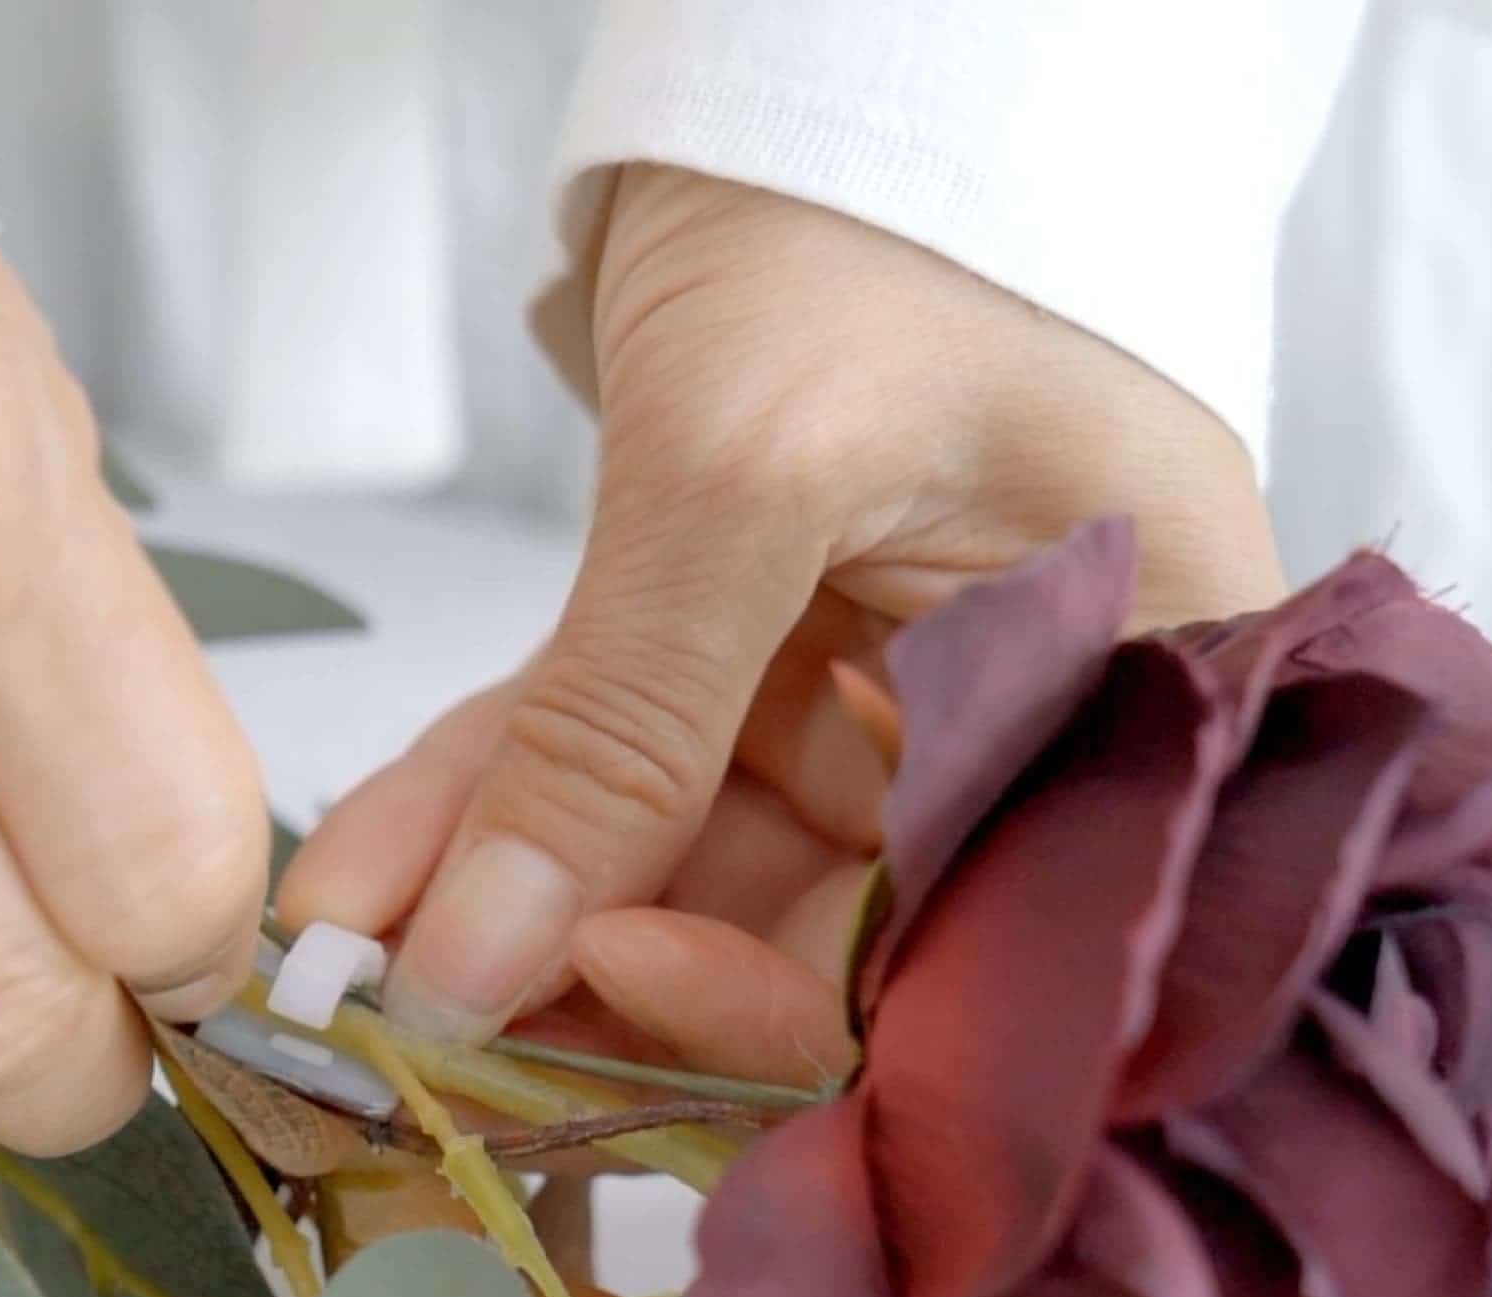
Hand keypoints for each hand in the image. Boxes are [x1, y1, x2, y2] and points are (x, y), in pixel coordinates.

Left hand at [281, 166, 1284, 1043]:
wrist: (813, 47)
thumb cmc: (870, 214)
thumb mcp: (744, 472)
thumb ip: (620, 736)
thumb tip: (477, 974)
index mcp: (1141, 689)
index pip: (966, 940)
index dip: (779, 995)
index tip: (592, 975)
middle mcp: (1038, 722)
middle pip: (822, 925)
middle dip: (596, 958)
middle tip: (416, 1005)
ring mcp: (900, 692)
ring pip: (695, 857)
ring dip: (514, 894)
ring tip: (351, 934)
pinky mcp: (778, 655)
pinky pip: (636, 766)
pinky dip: (507, 803)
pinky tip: (380, 860)